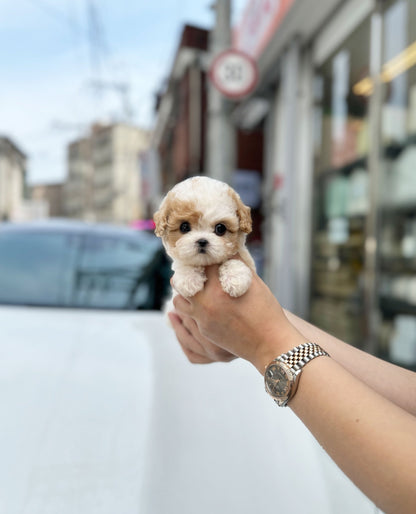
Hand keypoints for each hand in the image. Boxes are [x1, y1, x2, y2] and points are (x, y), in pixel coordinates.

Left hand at [173, 265, 307, 372]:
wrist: (270, 343)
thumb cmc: (266, 311)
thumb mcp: (254, 283)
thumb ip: (237, 265)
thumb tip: (228, 249)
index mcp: (219, 288)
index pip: (202, 264)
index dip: (205, 256)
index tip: (205, 253)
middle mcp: (206, 304)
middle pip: (180, 282)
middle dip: (186, 273)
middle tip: (193, 269)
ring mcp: (203, 320)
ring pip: (178, 302)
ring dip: (184, 294)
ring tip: (194, 288)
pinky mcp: (205, 332)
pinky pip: (188, 318)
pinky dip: (191, 308)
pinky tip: (200, 303)